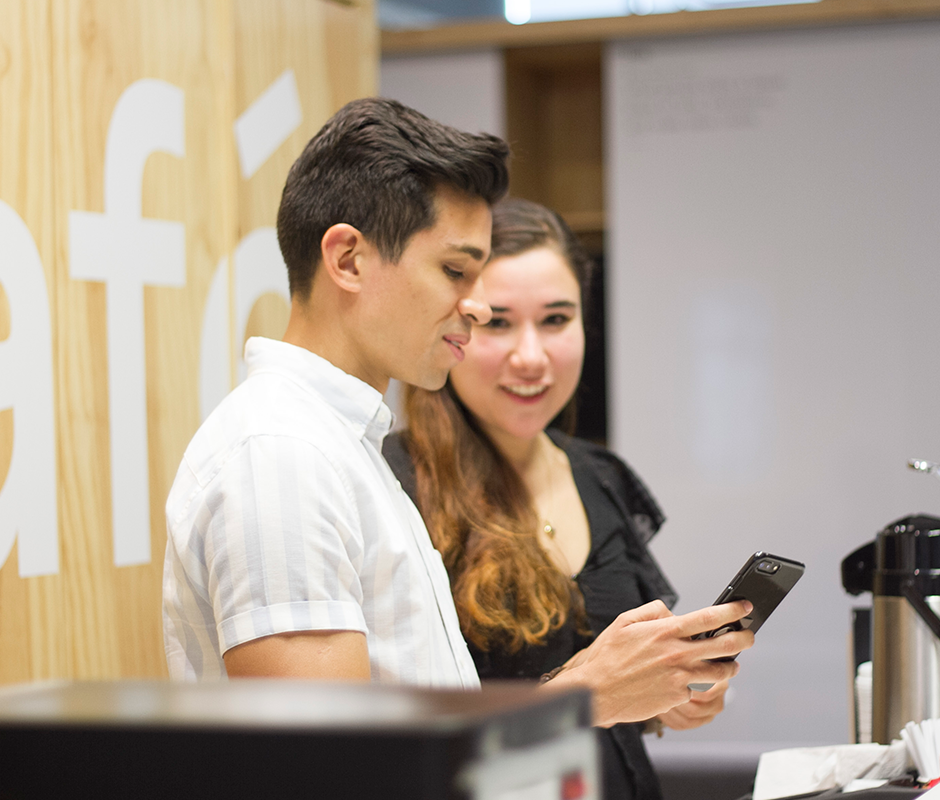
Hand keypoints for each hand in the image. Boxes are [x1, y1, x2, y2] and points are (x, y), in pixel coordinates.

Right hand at [545, 599, 753, 726]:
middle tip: (749, 636)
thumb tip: (671, 612)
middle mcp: (676, 653)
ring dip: (730, 667)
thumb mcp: (623, 622)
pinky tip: (693, 682)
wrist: (597, 691)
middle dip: (743, 639)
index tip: (744, 607)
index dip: (731, 611)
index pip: (707, 617)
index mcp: (664, 631)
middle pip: (723, 645)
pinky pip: (696, 689)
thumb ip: (651, 611)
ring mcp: (679, 677)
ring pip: (719, 671)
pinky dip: (697, 685)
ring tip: (732, 664)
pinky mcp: (677, 697)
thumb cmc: (608, 655)